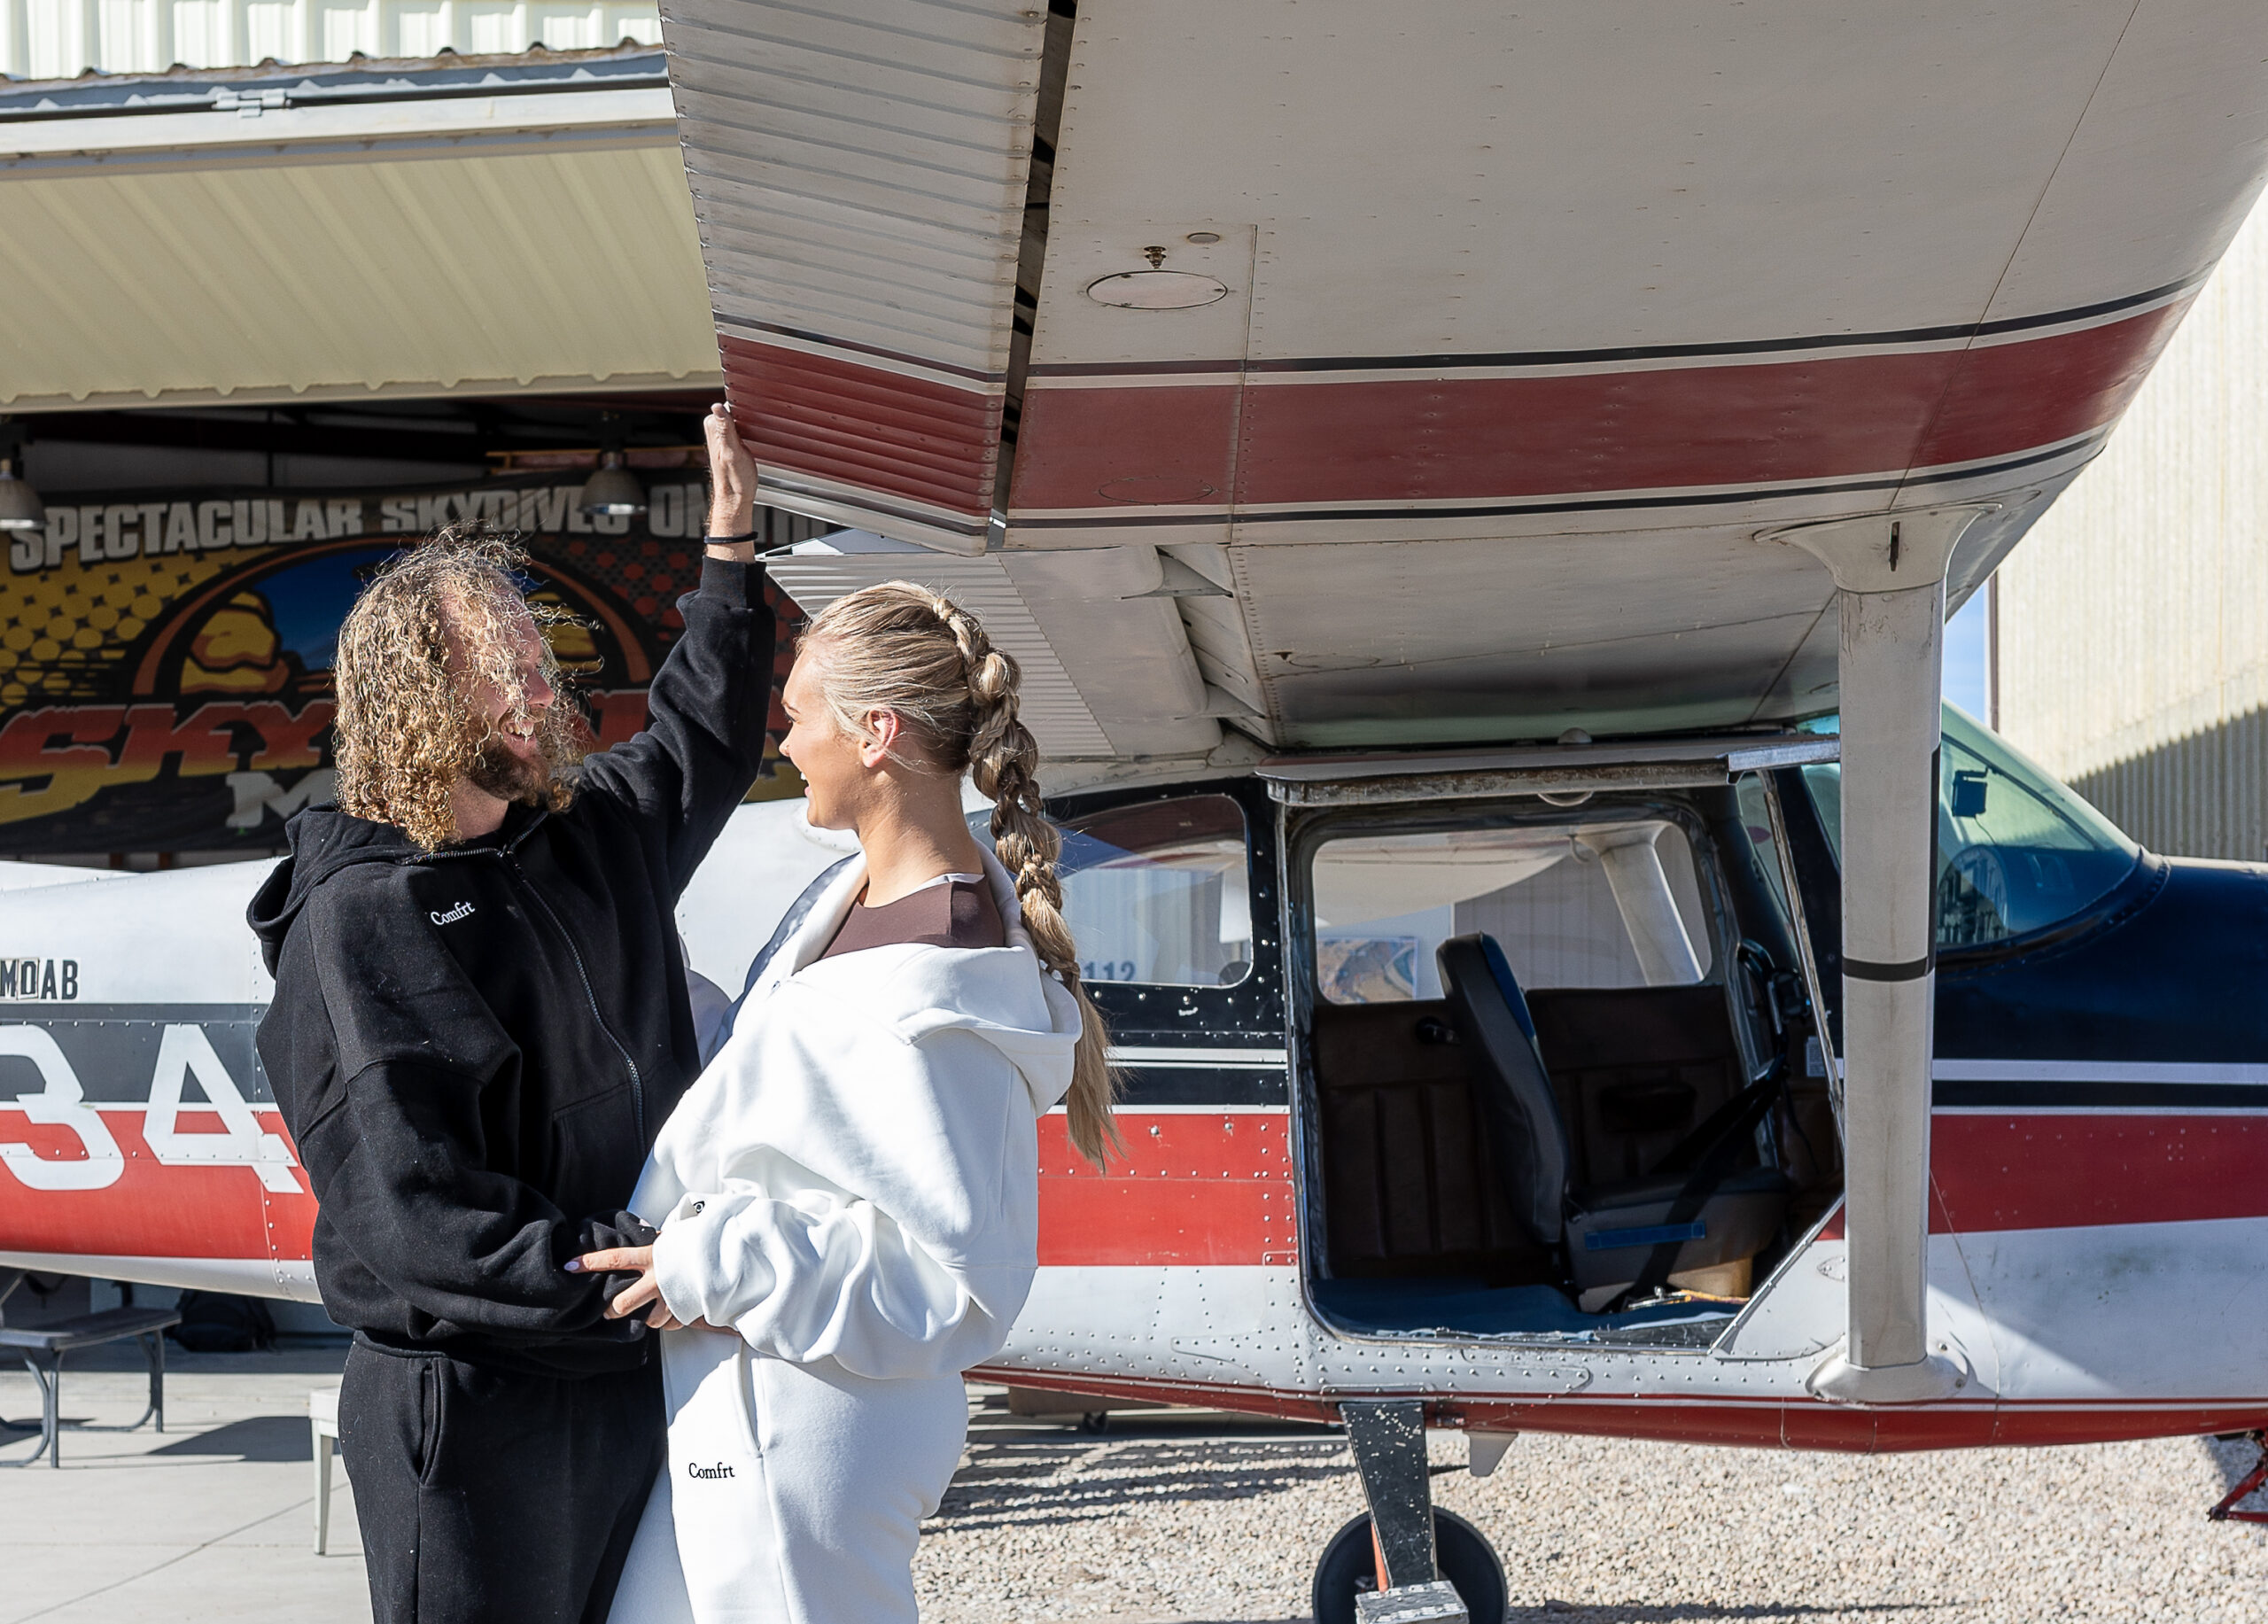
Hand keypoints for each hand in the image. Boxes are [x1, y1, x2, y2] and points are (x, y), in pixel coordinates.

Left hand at [571, 1244, 688, 1331]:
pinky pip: (669, 1324)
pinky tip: (673, 1309)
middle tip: (609, 1311)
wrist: (726, 1255)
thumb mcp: (671, 1240)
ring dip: (647, 1316)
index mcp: (652, 1255)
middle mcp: (658, 1278)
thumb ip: (654, 1246)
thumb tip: (641, 1241)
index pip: (614, 1259)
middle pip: (623, 1303)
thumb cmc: (697, 1243)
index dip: (589, 1263)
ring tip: (652, 1308)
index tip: (569, 1266)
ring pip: (647, 1319)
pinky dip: (669, 1319)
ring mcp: (671, 1297)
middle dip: (613, 1310)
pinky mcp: (684, 1310)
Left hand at [703, 403, 758, 558]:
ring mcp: (723, 435)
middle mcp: (715, 429)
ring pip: (740, 419)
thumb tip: (717, 406)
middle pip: (736, 410)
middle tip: (754, 436)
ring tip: (755, 440)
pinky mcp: (731, 442)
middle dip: (749, 418)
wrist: (736, 498)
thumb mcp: (733, 453)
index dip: (745, 410)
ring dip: (751, 425)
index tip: (754, 421)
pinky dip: (751, 432)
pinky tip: (754, 442)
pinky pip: (742, 428)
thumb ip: (725, 429)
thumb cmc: (735, 480)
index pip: (730, 405)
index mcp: (713, 427)